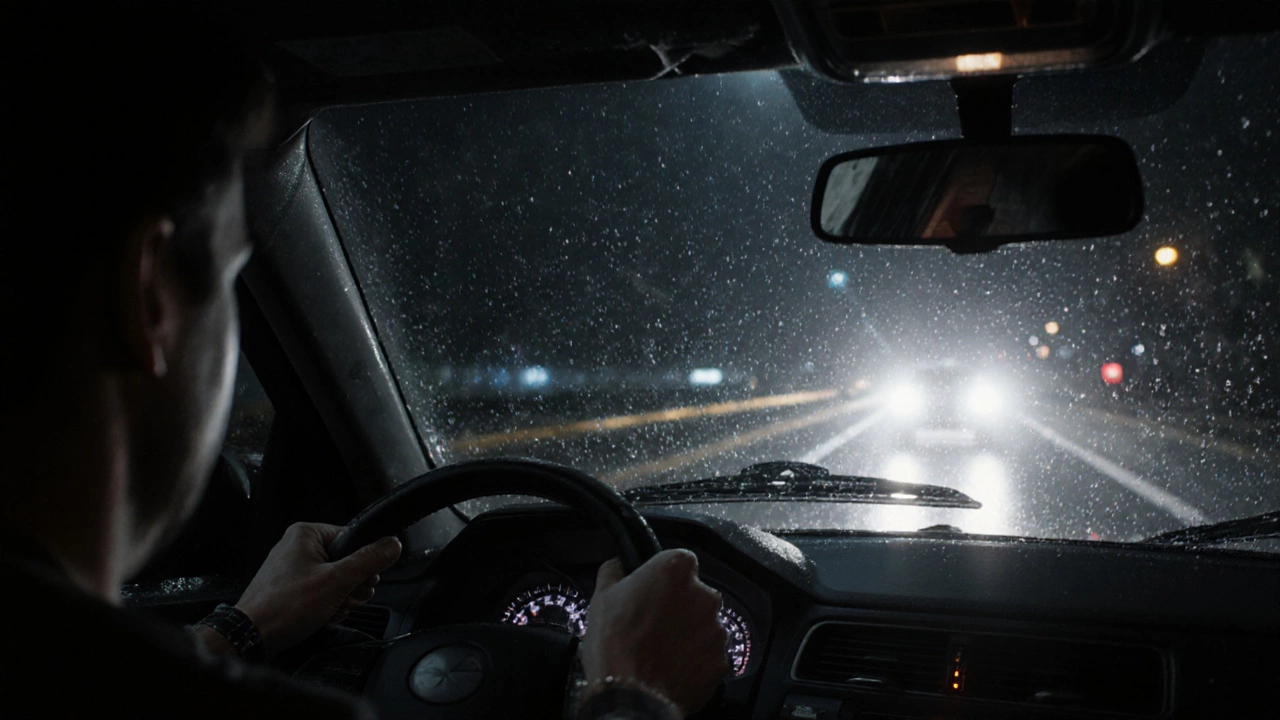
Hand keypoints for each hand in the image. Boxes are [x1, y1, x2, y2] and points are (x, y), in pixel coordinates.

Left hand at [233, 522, 401, 657]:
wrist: (252, 636)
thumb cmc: (284, 607)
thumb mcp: (337, 581)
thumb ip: (369, 560)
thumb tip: (392, 545)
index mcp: (306, 534)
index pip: (353, 539)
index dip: (364, 563)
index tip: (364, 580)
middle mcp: (297, 547)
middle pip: (346, 560)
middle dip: (352, 585)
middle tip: (346, 597)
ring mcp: (291, 568)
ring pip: (334, 579)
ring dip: (342, 598)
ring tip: (333, 608)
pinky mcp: (289, 588)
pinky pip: (320, 591)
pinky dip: (327, 604)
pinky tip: (324, 614)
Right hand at [581, 549, 729, 715]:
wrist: (630, 695)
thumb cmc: (614, 643)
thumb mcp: (602, 596)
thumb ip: (615, 571)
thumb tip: (619, 565)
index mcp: (675, 569)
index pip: (680, 562)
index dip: (666, 579)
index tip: (654, 592)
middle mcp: (704, 594)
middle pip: (696, 594)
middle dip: (680, 606)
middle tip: (654, 624)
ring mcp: (716, 628)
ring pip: (705, 625)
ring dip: (689, 633)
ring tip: (661, 650)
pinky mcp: (721, 660)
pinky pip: (709, 654)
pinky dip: (696, 659)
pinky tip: (673, 667)